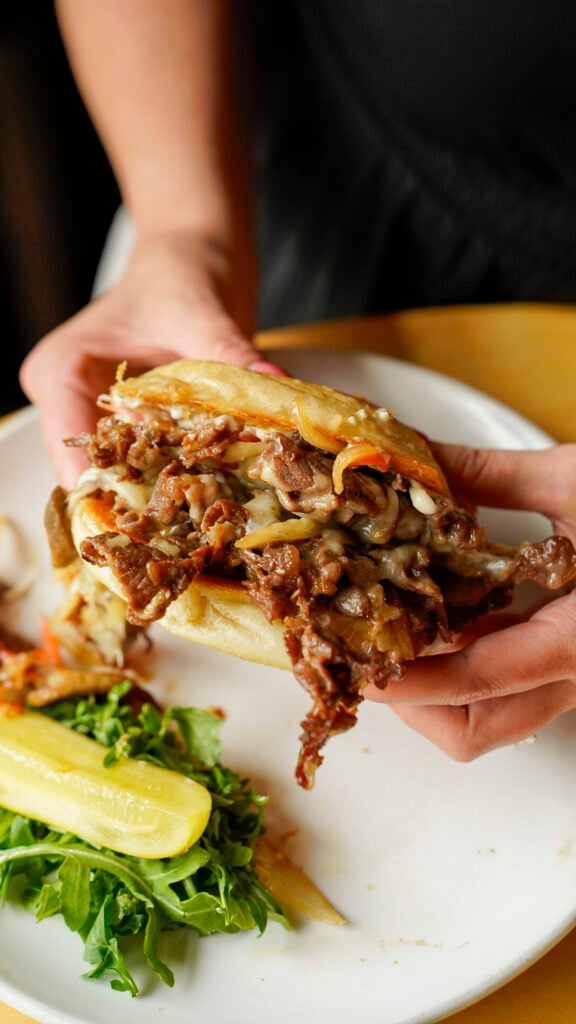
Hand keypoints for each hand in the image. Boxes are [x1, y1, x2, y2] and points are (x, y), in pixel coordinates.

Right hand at [20, 229, 283, 487]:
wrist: (194, 253)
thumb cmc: (180, 269)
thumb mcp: (202, 315)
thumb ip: (231, 356)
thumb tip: (275, 386)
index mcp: (62, 370)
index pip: (70, 442)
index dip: (107, 482)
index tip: (150, 509)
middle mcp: (71, 401)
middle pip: (94, 469)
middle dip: (141, 498)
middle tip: (190, 523)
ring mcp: (100, 416)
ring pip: (122, 474)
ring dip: (163, 492)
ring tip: (205, 513)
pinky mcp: (132, 426)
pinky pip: (150, 463)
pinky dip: (180, 476)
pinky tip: (215, 492)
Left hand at [365, 443, 575, 758]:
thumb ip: (490, 474)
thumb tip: (416, 457)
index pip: (484, 678)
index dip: (415, 680)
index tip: (365, 669)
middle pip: (476, 732)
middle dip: (414, 704)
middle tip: (373, 650)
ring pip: (491, 723)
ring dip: (434, 693)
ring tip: (399, 635)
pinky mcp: (571, 668)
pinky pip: (507, 697)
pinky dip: (462, 674)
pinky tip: (441, 626)